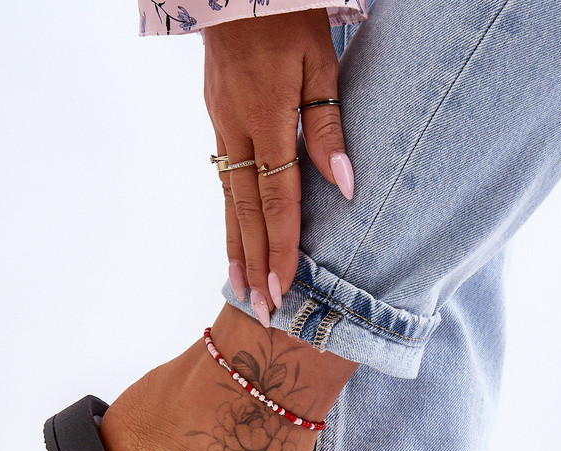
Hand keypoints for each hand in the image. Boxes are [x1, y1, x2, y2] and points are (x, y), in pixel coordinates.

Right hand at [203, 12, 353, 327]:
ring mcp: (220, 125)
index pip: (276, 198)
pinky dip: (229, 217)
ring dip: (236, 249)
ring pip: (228, 200)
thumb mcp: (320, 63)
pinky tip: (234, 241)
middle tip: (262, 311)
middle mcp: (236, 128)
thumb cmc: (288, 15)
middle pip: (246, 212)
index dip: (281, 246)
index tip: (285, 286)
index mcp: (266, 116)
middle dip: (256, 265)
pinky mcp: (216, 119)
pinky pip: (223, 180)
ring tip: (242, 290)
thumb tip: (344, 188)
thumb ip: (328, 128)